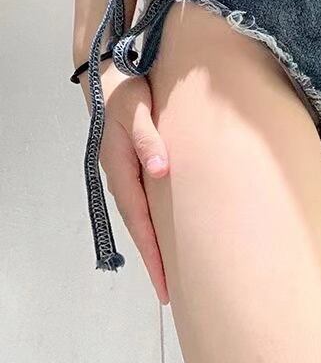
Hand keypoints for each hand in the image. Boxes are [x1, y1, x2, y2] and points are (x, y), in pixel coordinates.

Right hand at [79, 62, 169, 303]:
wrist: (109, 71)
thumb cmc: (126, 88)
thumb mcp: (138, 109)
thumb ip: (149, 138)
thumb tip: (160, 171)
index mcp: (121, 167)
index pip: (139, 220)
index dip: (152, 252)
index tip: (164, 282)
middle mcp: (120, 175)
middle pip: (138, 225)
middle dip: (154, 258)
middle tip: (169, 291)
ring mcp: (124, 170)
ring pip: (140, 215)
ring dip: (153, 242)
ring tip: (170, 270)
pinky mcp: (132, 162)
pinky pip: (143, 199)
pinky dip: (152, 220)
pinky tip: (165, 229)